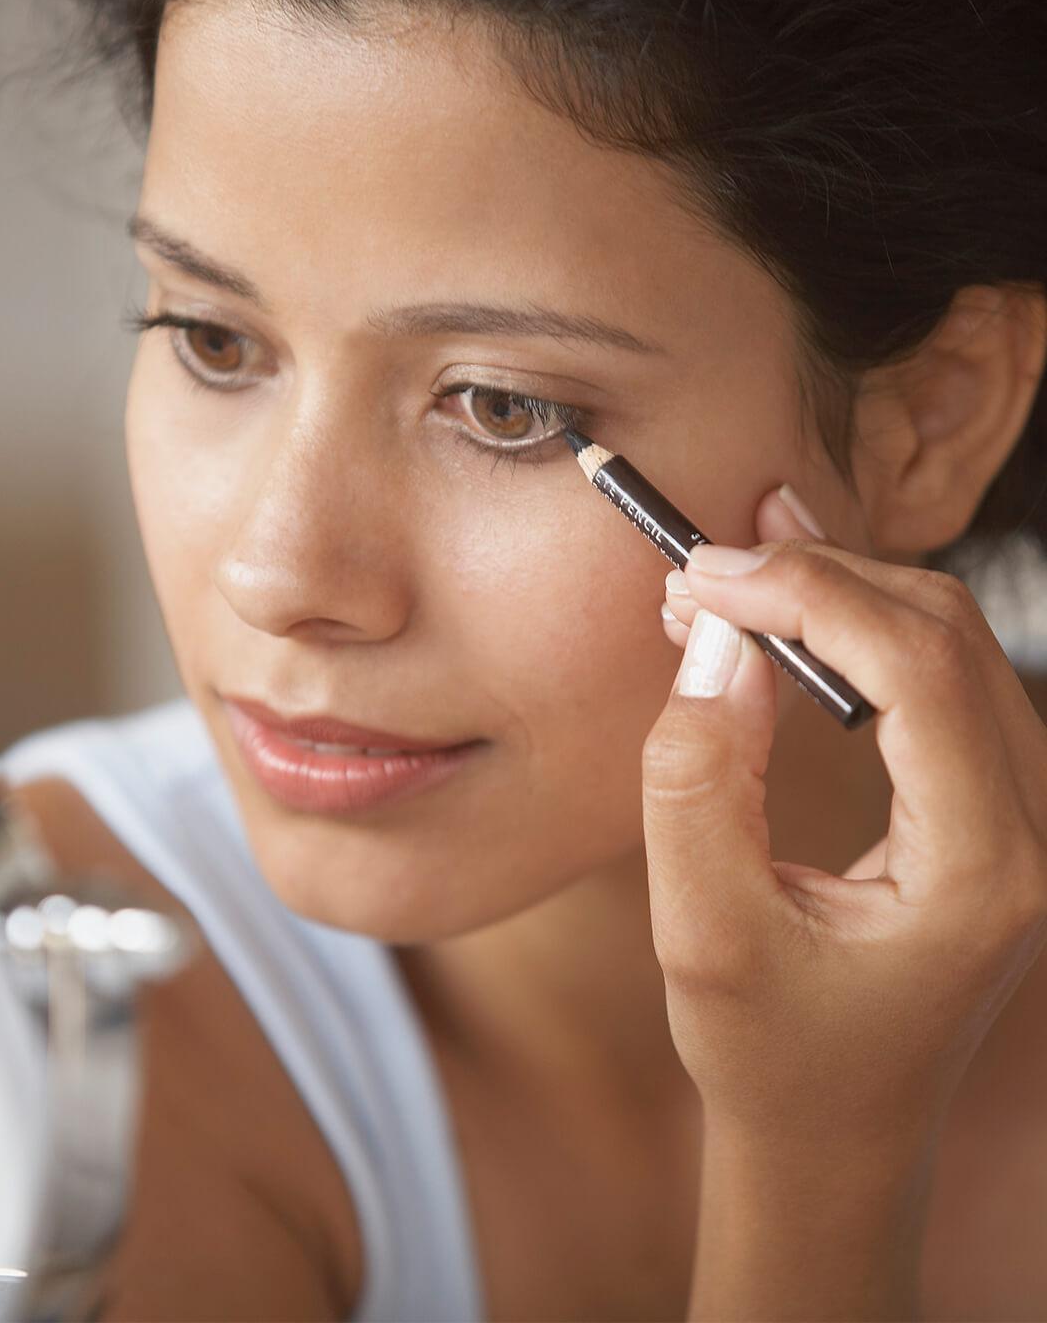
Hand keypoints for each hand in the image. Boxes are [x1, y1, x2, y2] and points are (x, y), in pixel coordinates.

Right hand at [645, 484, 1046, 1148]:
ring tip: (725, 589)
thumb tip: (719, 639)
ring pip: (945, 639)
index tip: (703, 576)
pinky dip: (855, 631)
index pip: (918, 670)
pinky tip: (786, 614)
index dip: (808, 596)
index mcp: (987, 870)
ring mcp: (1028, 812)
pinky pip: (937, 676)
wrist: (837, 1134)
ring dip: (834, 595)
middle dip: (816, 581)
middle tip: (700, 576)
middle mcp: (1036, 828)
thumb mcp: (702, 934)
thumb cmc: (772, 1059)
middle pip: (944, 634)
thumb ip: (698, 781)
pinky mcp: (992, 803)